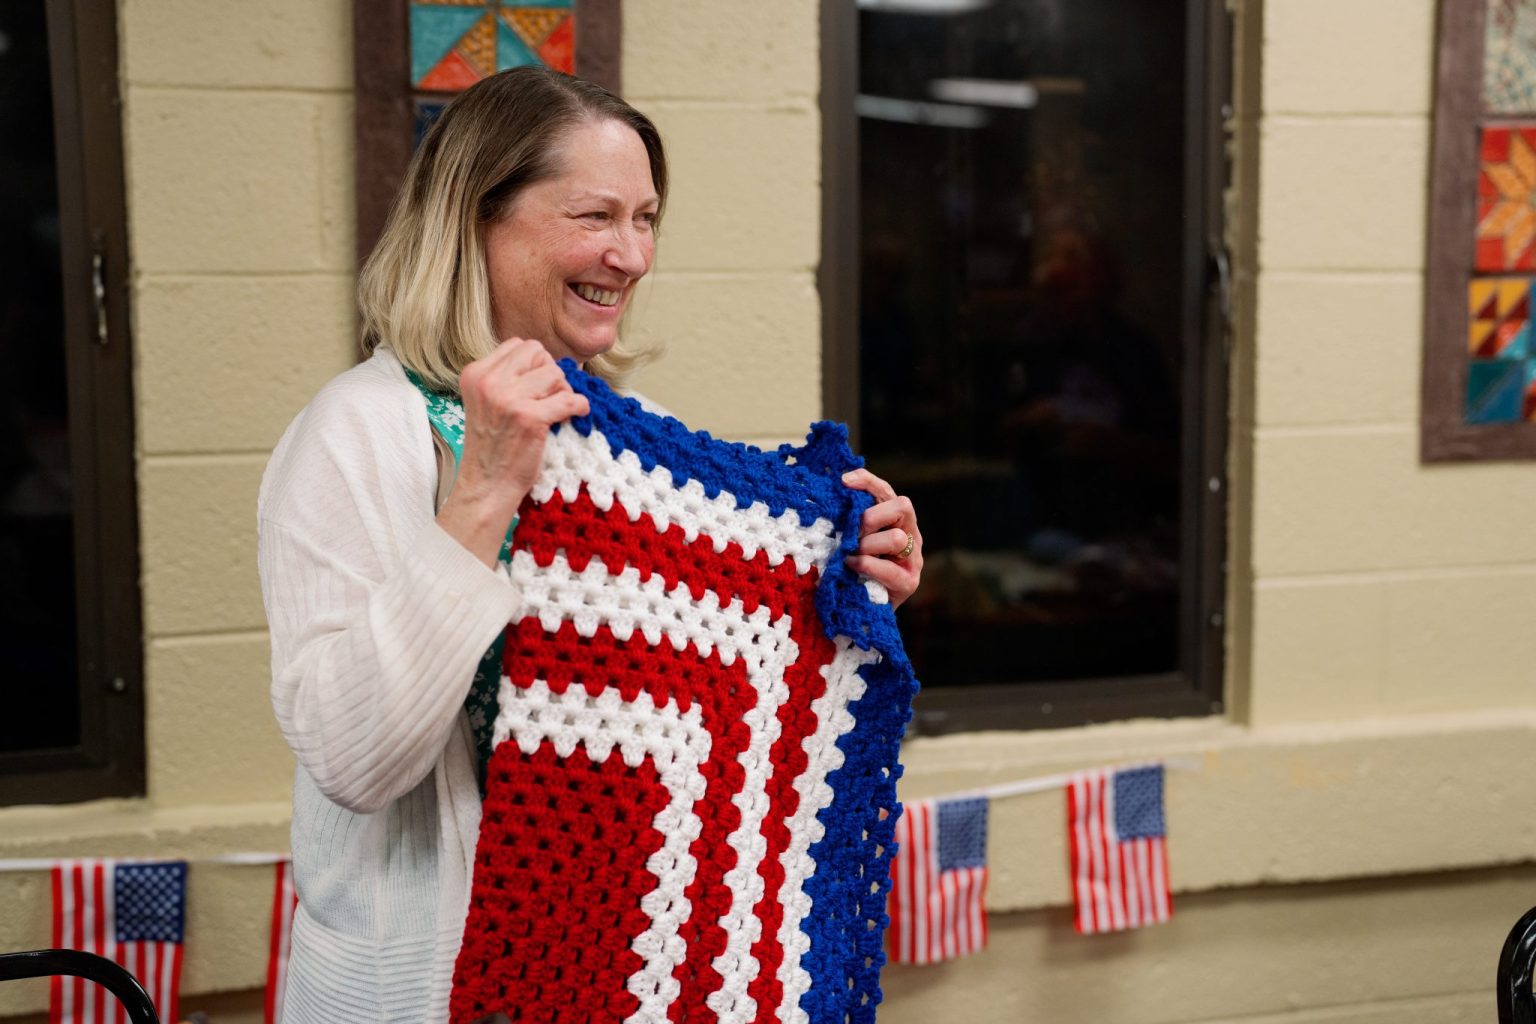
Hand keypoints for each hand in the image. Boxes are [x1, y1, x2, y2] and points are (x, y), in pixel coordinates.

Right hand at [436, 338, 589, 566]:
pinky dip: (580, 406)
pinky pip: (569, 399)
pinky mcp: (530, 418)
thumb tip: (547, 360)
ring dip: (563, 391)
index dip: (535, 363)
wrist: (487, 485)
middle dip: (550, 372)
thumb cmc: (492, 447)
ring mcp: (508, 399)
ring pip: (555, 373)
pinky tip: (577, 415)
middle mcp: (488, 382)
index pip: (518, 345)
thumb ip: (507, 378)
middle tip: (550, 397)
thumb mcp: (486, 402)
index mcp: (475, 374)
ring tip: (556, 411)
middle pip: (538, 353)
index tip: (538, 386)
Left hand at [841, 468, 922, 607]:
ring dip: (868, 545)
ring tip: (851, 555)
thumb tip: (829, 495)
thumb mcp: (847, 539)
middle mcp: (910, 535)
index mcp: (895, 520)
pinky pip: (889, 569)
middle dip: (872, 516)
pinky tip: (851, 565)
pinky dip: (867, 565)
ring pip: (898, 538)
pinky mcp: (909, 583)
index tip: (844, 481)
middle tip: (853, 532)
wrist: (857, 612)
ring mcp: (913, 560)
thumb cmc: (849, 570)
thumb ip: (847, 521)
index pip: (886, 492)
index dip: (868, 482)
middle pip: (903, 506)